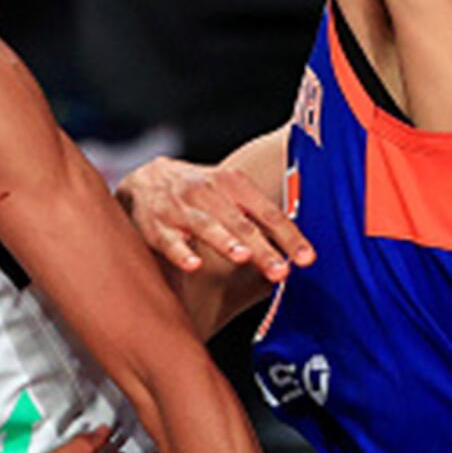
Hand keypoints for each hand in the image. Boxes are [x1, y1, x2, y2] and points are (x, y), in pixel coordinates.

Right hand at [117, 156, 313, 283]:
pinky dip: (181, 252)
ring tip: (244, 257)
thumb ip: (259, 219)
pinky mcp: (155, 226)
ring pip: (206, 226)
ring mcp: (180, 209)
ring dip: (226, 242)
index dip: (289, 236)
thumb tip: (297, 251)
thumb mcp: (230, 196)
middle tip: (282, 271)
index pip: (268, 213)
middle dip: (263, 248)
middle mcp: (208, 193)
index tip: (307, 259)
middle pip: (241, 224)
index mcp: (234, 186)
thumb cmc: (199, 195)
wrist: (143, 181)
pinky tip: (193, 265)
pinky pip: (169, 240)